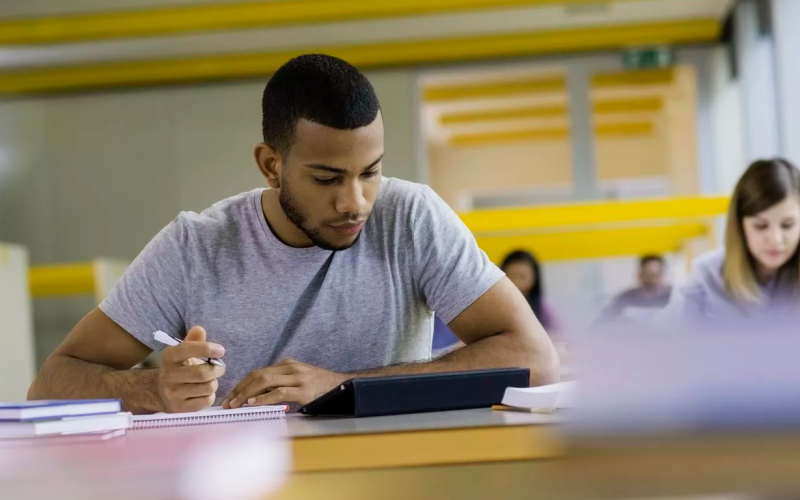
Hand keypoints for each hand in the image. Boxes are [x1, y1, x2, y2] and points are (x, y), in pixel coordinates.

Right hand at [157, 326, 225, 412]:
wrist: (159, 392)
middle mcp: (168, 376)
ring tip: (210, 380)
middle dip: (217, 369)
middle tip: (220, 368)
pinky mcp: (179, 408)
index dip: (206, 348)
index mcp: (169, 357)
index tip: (220, 350)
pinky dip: (210, 396)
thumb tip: (199, 329)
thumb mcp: (182, 353)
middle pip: (202, 373)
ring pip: (207, 388)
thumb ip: (193, 341)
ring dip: (214, 383)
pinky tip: (205, 392)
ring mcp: (173, 394)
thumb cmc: (178, 367)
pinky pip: (205, 401)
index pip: (187, 349)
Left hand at [221, 359, 346, 408]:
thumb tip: (257, 397)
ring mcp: (297, 377)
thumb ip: (280, 384)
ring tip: (235, 404)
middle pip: (257, 375)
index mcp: (287, 364)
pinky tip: (253, 404)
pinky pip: (278, 393)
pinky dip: (263, 398)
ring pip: (264, 382)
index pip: (257, 372)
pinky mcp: (303, 390)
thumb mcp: (298, 381)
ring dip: (246, 394)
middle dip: (239, 389)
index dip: (241, 384)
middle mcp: (290, 368)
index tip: (230, 396)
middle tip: (227, 402)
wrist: (342, 386)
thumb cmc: (319, 387)